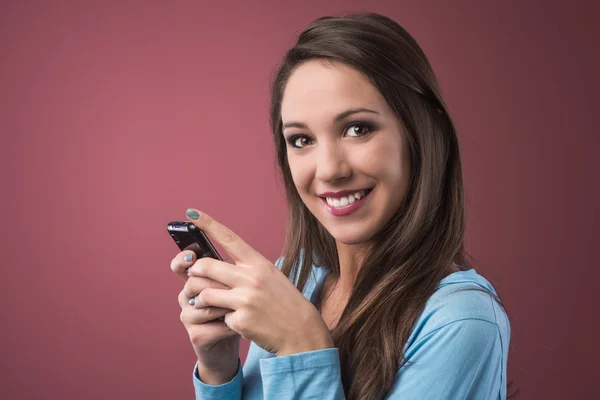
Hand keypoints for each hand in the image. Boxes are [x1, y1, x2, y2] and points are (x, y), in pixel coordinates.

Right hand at [171, 250, 239, 384]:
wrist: (239, 337)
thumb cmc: (237, 306)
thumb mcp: (234, 284)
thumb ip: (228, 269)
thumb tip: (232, 255)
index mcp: (195, 280)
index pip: (181, 266)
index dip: (182, 259)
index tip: (192, 255)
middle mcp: (186, 297)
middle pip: (193, 283)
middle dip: (217, 284)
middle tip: (234, 288)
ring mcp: (188, 317)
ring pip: (204, 305)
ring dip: (226, 306)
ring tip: (240, 308)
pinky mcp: (196, 336)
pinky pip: (212, 326)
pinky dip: (230, 325)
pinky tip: (238, 326)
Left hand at [184, 208, 333, 355]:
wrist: (301, 331)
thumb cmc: (283, 302)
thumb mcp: (269, 276)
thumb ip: (244, 269)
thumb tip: (212, 267)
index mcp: (258, 264)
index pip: (229, 238)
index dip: (208, 224)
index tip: (192, 213)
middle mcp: (251, 278)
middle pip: (206, 266)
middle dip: (194, 271)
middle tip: (192, 275)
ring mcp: (245, 300)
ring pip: (205, 293)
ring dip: (201, 299)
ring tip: (207, 303)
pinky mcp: (240, 321)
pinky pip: (218, 317)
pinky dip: (223, 320)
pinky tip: (236, 322)